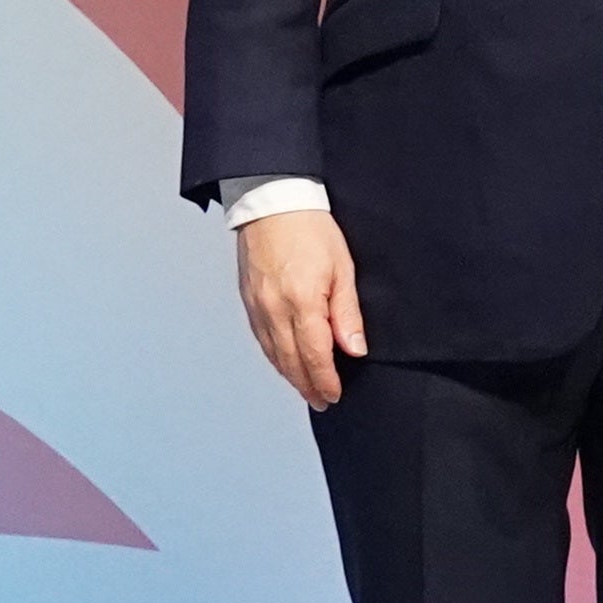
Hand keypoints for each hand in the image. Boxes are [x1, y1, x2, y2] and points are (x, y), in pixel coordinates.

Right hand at [237, 205, 367, 410]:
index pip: (314, 355)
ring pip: (272, 353)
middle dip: (307, 385)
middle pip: (290, 361)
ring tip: (305, 389)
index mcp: (301, 302)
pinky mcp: (248, 299)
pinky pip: (260, 338)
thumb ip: (346, 313)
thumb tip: (354, 348)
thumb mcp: (342, 268)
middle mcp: (274, 309)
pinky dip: (273, 356)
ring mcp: (257, 305)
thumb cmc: (311, 228)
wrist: (272, 201)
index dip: (325, 380)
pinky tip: (283, 362)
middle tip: (322, 401)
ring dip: (289, 375)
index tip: (334, 394)